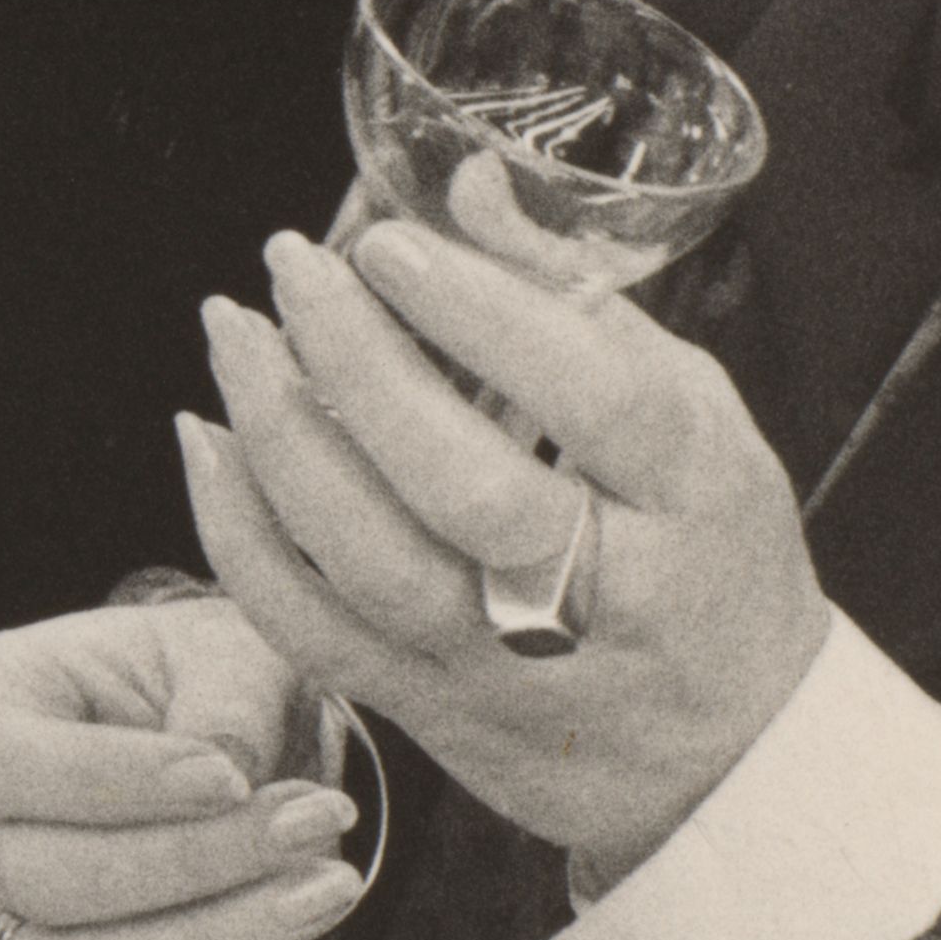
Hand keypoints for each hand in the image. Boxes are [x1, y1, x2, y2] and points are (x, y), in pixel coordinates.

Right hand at [0, 590, 373, 939]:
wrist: (228, 758)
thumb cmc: (210, 684)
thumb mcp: (226, 648)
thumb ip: (225, 692)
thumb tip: (229, 766)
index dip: (110, 782)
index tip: (231, 776)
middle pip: (40, 879)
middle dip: (192, 864)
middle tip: (317, 825)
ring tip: (322, 893)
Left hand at [178, 209, 828, 877]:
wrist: (730, 756)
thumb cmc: (707, 552)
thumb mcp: (694, 418)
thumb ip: (578, 302)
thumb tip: (463, 184)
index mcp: (691, 498)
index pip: (594, 398)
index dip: (483, 315)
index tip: (389, 245)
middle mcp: (602, 593)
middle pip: (465, 486)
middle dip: (358, 363)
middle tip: (292, 267)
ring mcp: (506, 665)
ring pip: (370, 560)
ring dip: (280, 435)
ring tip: (236, 333)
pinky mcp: (429, 709)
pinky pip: (309, 629)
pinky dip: (240, 533)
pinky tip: (211, 445)